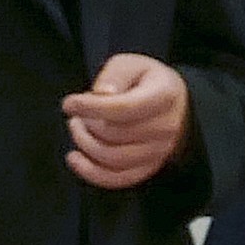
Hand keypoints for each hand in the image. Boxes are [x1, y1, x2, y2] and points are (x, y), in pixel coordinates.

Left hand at [63, 54, 189, 190]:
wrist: (175, 105)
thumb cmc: (146, 81)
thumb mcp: (131, 64)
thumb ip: (115, 76)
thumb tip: (102, 95)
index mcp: (164, 96)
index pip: (124, 108)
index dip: (91, 107)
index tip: (69, 104)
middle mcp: (166, 127)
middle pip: (115, 135)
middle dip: (86, 124)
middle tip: (77, 114)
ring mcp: (159, 151)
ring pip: (113, 159)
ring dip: (86, 144)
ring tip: (78, 128)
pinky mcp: (149, 168)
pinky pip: (118, 179)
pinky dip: (91, 172)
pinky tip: (75, 158)